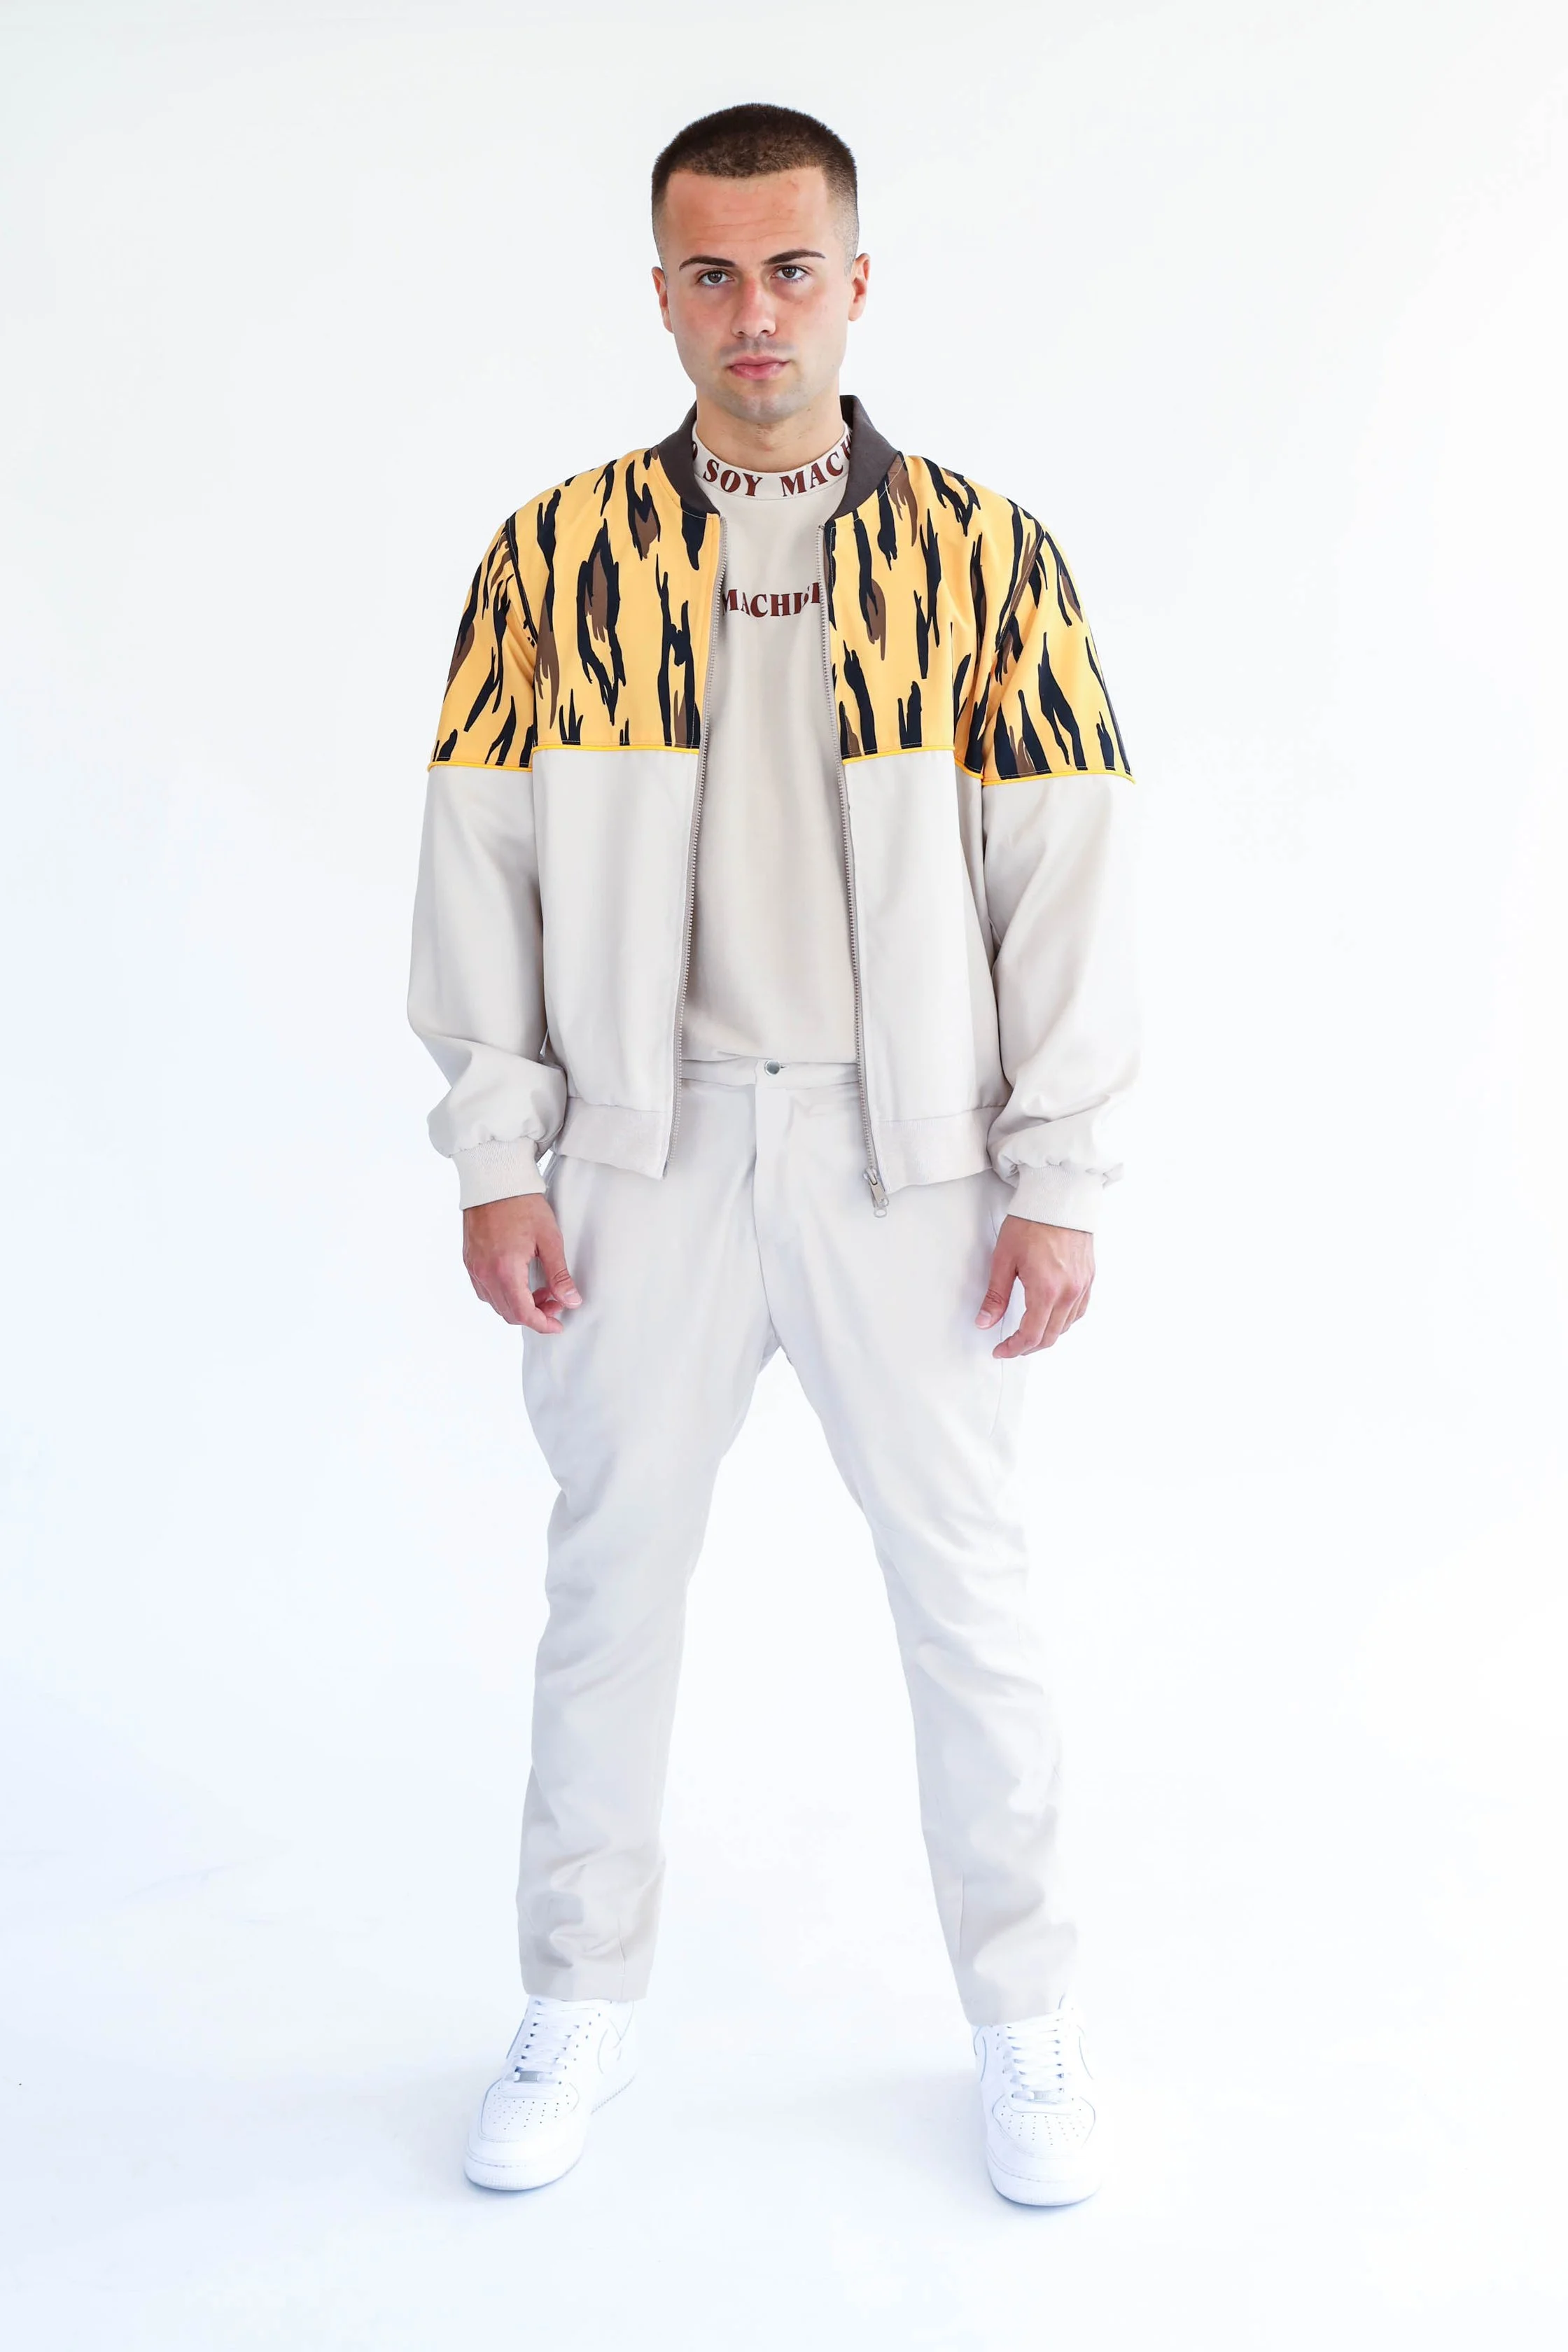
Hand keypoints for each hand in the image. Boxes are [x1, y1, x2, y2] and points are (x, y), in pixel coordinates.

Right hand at [462, 1194, 581, 1333]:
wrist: (495, 1180)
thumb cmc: (523, 1204)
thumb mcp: (549, 1239)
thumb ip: (559, 1275)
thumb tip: (572, 1301)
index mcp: (506, 1270)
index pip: (523, 1314)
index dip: (543, 1324)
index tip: (558, 1324)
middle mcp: (485, 1273)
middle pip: (509, 1313)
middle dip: (535, 1314)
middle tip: (555, 1301)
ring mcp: (474, 1268)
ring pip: (496, 1304)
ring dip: (519, 1305)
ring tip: (540, 1288)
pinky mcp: (469, 1261)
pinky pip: (484, 1290)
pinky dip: (504, 1294)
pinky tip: (519, 1280)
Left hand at [975, 1216, 1093, 1356]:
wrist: (1059, 1199)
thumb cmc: (1030, 1223)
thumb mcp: (1004, 1259)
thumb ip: (995, 1295)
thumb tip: (984, 1322)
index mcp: (1046, 1290)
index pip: (1031, 1335)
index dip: (1013, 1348)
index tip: (1000, 1350)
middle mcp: (1069, 1292)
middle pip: (1050, 1337)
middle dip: (1028, 1347)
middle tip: (1010, 1346)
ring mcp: (1082, 1286)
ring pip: (1066, 1327)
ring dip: (1046, 1336)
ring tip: (1028, 1334)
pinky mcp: (1089, 1278)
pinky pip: (1079, 1311)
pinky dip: (1064, 1321)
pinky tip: (1052, 1317)